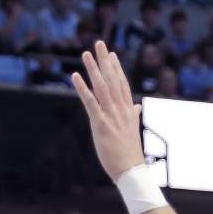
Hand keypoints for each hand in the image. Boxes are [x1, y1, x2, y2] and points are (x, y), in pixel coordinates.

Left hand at [70, 41, 144, 181]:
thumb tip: (136, 106)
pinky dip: (83, 88)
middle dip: (105, 61)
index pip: (122, 84)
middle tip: (99, 44)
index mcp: (128, 111)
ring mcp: (111, 115)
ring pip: (102, 87)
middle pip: (113, 80)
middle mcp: (121, 109)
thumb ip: (133, 115)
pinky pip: (90, 102)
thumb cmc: (130, 153)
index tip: (112, 54)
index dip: (117, 68)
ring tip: (86, 54)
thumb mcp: (132, 130)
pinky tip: (76, 76)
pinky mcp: (101, 124)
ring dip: (93, 69)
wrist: (131, 169)